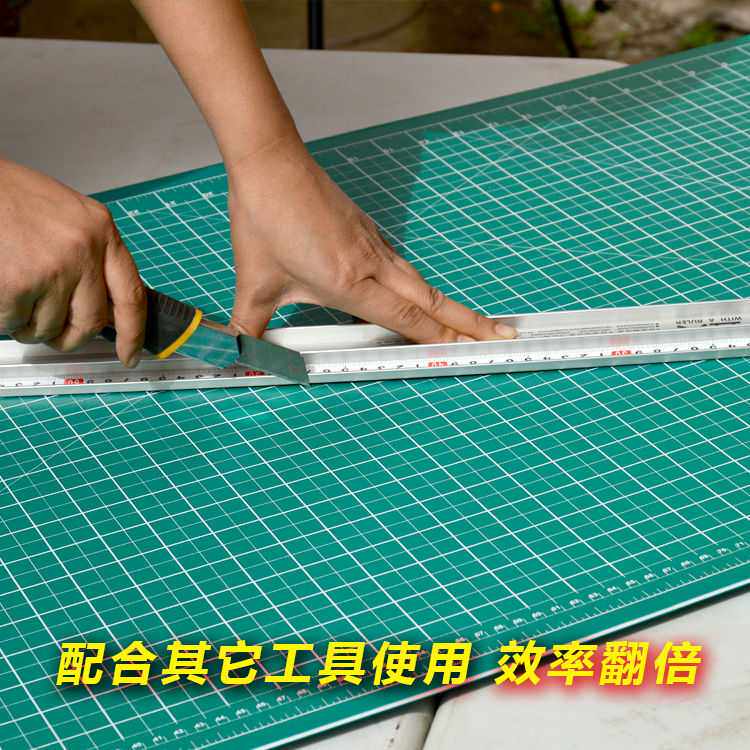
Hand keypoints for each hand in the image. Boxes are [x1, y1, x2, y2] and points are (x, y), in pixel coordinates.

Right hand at [0, 159, 145, 366]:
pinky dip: (6, 317)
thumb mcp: (69, 218)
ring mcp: (54, 269)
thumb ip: (92, 256)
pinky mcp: (20, 284)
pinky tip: (2, 290)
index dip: (133, 333)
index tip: (130, 354)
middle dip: (71, 337)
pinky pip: (15, 323)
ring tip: (18, 296)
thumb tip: (104, 305)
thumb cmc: (12, 198)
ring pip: (50, 328)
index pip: (131, 295)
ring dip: (30, 325)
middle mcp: (84, 250)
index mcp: (102, 231)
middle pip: (91, 322)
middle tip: (56, 335)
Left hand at [227, 137, 515, 342]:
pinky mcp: (368, 232)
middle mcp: (372, 265)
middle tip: (503, 336)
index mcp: (350, 282)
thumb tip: (240, 356)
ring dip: (450, 306)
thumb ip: (248, 327)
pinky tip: (420, 296)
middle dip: (469, 323)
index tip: (471, 350)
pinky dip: (422, 288)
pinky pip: (404, 268)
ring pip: (421, 283)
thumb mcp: (253, 282)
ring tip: (474, 322)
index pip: (406, 320)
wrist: (271, 161)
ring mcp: (374, 245)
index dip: (440, 339)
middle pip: (431, 301)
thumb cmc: (264, 219)